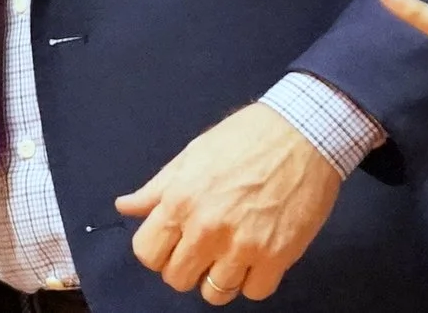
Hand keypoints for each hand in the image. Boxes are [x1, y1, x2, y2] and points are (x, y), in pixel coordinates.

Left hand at [114, 104, 342, 302]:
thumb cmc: (246, 137)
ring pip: (214, 294)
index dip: (156, 250)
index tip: (171, 242)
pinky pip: (254, 293)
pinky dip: (253, 281)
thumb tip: (124, 206)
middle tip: (201, 249)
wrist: (303, 132)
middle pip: (177, 279)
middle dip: (185, 266)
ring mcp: (242, 246)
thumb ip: (157, 188)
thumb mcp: (192, 154)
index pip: (146, 253)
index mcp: (180, 199)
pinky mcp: (277, 257)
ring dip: (218, 278)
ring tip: (229, 255)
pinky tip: (256, 257)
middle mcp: (206, 228)